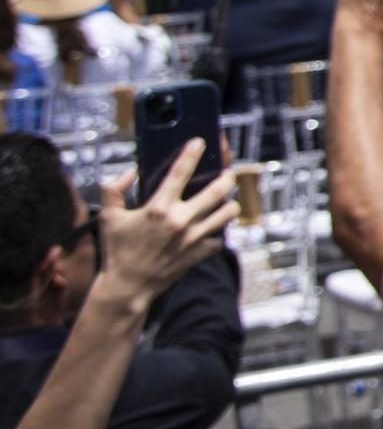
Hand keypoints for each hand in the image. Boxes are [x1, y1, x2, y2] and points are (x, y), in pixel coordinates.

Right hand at [90, 146, 241, 312]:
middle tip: (227, 173)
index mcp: (158, 208)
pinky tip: (211, 229)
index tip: (200, 141)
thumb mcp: (107, 217)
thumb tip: (128, 173)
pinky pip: (220, 239)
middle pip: (218, 190)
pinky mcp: (200, 254)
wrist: (128, 286)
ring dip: (229, 204)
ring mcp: (194, 238)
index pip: (180, 173)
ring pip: (228, 213)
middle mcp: (180, 221)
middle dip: (227, 176)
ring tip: (225, 200)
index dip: (191, 154)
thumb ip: (113, 190)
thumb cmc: (117, 250)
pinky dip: (218, 233)